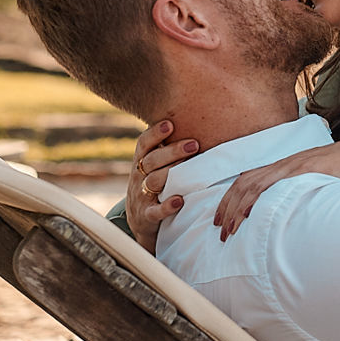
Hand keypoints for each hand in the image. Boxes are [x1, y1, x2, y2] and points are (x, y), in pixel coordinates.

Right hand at [127, 120, 196, 252]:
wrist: (141, 218)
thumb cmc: (155, 182)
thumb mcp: (156, 165)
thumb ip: (169, 148)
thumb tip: (201, 122)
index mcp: (141, 162)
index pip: (143, 144)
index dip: (154, 134)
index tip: (170, 124)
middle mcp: (138, 177)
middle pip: (152, 161)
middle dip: (172, 151)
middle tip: (194, 144)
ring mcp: (141, 196)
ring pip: (152, 182)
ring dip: (171, 173)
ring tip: (190, 166)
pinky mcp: (147, 215)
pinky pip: (154, 211)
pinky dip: (166, 206)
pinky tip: (179, 200)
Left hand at [213, 138, 339, 239]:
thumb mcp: (320, 187)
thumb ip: (305, 197)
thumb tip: (296, 220)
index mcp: (288, 168)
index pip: (251, 180)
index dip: (233, 199)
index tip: (224, 219)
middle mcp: (286, 165)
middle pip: (245, 182)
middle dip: (228, 206)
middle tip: (220, 229)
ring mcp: (292, 167)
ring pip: (253, 184)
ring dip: (237, 208)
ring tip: (229, 229)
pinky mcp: (302, 170)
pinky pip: (271, 184)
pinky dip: (254, 198)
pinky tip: (246, 212)